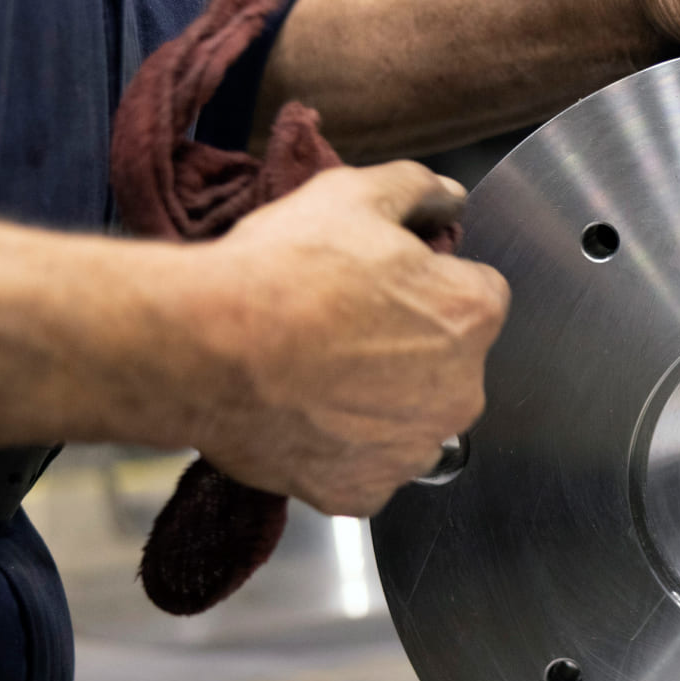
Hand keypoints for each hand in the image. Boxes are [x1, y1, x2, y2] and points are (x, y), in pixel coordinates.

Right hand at [180, 161, 508, 514]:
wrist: (204, 347)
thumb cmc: (282, 273)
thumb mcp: (353, 195)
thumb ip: (417, 189)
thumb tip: (446, 197)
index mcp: (470, 315)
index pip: (475, 293)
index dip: (428, 282)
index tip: (383, 283)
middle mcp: (461, 392)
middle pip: (447, 363)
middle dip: (409, 346)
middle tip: (343, 326)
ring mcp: (411, 449)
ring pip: (410, 419)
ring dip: (380, 402)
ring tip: (318, 373)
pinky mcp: (362, 491)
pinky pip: (366, 468)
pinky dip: (342, 450)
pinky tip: (305, 416)